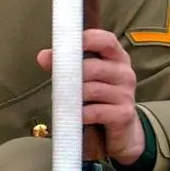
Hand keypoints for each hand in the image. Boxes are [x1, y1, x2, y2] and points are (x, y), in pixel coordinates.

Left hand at [37, 29, 144, 165]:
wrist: (121, 131)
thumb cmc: (98, 99)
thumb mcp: (84, 79)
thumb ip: (64, 65)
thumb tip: (43, 56)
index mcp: (117, 58)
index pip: (106, 40)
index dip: (86, 39)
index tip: (66, 45)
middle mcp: (125, 73)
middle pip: (92, 68)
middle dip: (69, 77)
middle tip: (59, 85)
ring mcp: (126, 94)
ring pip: (90, 90)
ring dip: (73, 98)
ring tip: (68, 102)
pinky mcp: (123, 114)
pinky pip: (94, 111)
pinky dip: (81, 114)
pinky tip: (78, 117)